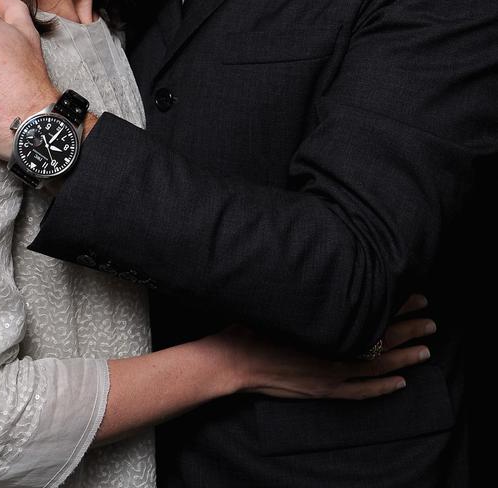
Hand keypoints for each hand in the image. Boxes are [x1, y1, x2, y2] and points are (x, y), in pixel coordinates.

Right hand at [214, 296, 433, 400]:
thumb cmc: (252, 323)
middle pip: (382, 338)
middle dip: (408, 328)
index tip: (416, 295)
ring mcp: (331, 374)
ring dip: (404, 357)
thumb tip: (327, 270)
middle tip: (430, 320)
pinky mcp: (323, 390)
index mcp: (326, 324)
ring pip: (378, 366)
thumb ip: (308, 291)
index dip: (397, 305)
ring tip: (426, 349)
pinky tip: (400, 382)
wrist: (232, 359)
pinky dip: (383, 387)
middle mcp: (334, 350)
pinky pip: (362, 392)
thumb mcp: (284, 299)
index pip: (373, 312)